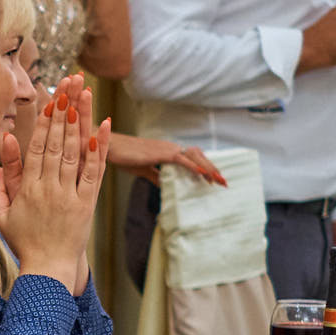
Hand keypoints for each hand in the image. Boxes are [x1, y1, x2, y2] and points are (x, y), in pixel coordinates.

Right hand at [0, 74, 107, 290]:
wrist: (47, 269)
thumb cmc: (23, 240)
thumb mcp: (2, 213)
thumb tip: (2, 154)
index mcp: (27, 189)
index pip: (37, 149)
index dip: (44, 123)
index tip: (49, 100)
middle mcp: (49, 189)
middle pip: (57, 144)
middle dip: (63, 112)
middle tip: (69, 86)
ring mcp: (69, 196)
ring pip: (74, 153)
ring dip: (79, 123)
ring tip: (83, 97)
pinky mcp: (86, 204)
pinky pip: (93, 173)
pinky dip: (98, 151)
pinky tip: (102, 129)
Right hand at [106, 134, 227, 186]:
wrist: (111, 148)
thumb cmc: (125, 157)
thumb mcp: (143, 170)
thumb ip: (156, 177)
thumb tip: (164, 187)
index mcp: (169, 151)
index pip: (193, 159)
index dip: (205, 168)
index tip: (214, 180)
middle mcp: (172, 147)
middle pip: (199, 156)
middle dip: (213, 169)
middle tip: (224, 182)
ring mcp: (168, 149)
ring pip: (194, 156)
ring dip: (208, 167)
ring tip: (218, 179)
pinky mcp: (162, 152)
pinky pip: (182, 159)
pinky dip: (193, 166)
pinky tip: (202, 173)